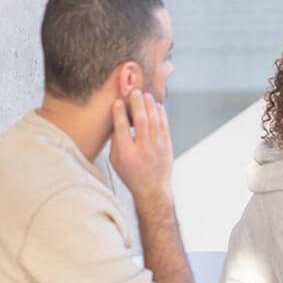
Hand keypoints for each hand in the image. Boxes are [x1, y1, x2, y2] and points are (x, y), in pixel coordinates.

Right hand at [108, 91, 174, 205]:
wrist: (152, 189)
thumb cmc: (131, 175)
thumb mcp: (115, 161)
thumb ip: (115, 142)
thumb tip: (116, 121)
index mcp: (126, 154)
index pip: (121, 128)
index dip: (119, 113)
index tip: (118, 102)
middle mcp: (142, 150)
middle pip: (141, 121)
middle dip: (137, 104)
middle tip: (135, 93)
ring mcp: (157, 148)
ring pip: (154, 122)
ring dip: (150, 106)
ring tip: (146, 95)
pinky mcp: (167, 147)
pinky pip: (164, 127)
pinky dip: (161, 115)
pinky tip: (157, 106)